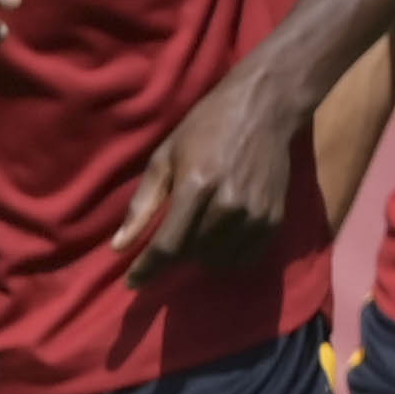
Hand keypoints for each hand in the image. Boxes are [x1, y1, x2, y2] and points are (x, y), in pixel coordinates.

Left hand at [118, 69, 306, 280]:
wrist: (263, 110)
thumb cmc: (204, 129)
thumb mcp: (163, 158)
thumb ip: (142, 205)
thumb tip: (118, 247)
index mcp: (196, 187)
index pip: (167, 245)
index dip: (146, 269)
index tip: (131, 283)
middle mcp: (229, 205)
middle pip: (192, 255)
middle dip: (172, 257)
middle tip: (166, 244)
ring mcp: (256, 214)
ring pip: (218, 260)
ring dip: (200, 256)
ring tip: (193, 235)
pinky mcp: (275, 218)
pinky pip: (247, 256)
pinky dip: (228, 256)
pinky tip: (218, 239)